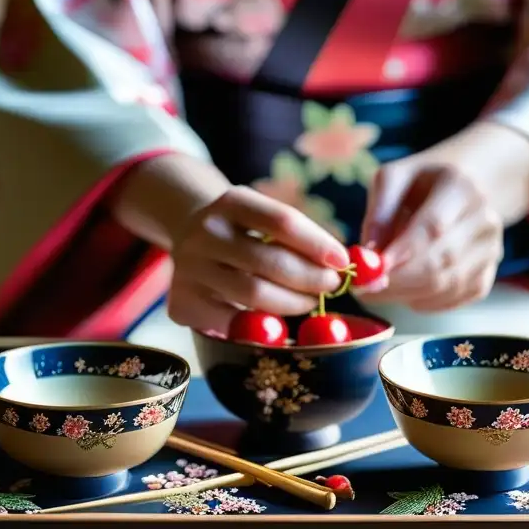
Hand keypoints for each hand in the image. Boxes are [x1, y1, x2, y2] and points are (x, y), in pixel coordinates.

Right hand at [167, 185, 349, 333]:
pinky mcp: (183, 302)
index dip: (318, 244)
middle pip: (270, 262)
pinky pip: (232, 323)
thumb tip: (346, 267)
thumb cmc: (244, 232)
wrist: (188, 236)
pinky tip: (276, 321)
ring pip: (253, 296)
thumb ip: (299, 239)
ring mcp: (189, 268)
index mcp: (231, 202)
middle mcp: (205, 232)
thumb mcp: (264, 219)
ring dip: (292, 304)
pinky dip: (262, 326)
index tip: (343, 262)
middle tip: (331, 286)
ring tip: (308, 302)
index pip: (282, 221)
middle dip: (310, 279)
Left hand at [359, 156, 503, 312]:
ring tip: (381, 287)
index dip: (403, 252)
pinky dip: (424, 303)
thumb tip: (367, 255)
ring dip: (407, 294)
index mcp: (460, 187)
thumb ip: (378, 213)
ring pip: (446, 285)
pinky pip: (453, 300)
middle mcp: (484, 219)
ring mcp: (491, 250)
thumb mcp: (393, 180)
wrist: (465, 189)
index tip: (374, 270)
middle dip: (399, 281)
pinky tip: (407, 291)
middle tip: (365, 290)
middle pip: (441, 260)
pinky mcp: (487, 276)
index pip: (433, 226)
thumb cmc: (421, 185)